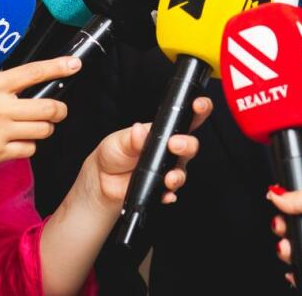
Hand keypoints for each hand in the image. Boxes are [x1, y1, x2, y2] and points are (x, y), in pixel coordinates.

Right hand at [0, 56, 81, 174]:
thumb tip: (17, 90)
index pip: (33, 72)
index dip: (58, 67)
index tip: (74, 65)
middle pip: (49, 107)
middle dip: (59, 110)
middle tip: (57, 111)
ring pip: (43, 130)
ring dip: (44, 130)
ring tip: (32, 129)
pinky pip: (28, 150)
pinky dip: (27, 148)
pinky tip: (16, 144)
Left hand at [68, 96, 211, 213]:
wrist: (103, 180)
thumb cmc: (114, 153)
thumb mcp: (119, 140)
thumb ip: (132, 138)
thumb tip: (139, 130)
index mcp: (163, 131)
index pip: (186, 117)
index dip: (198, 109)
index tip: (198, 106)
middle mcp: (170, 150)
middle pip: (190, 145)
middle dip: (188, 144)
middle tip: (175, 145)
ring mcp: (167, 169)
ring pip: (182, 171)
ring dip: (178, 175)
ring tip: (169, 177)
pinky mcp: (162, 188)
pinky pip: (171, 192)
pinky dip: (169, 194)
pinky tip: (165, 194)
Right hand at [269, 174, 301, 286]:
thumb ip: (299, 196)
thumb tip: (277, 195)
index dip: (290, 197)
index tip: (277, 197)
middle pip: (300, 224)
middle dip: (284, 225)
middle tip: (281, 224)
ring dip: (288, 248)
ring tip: (286, 245)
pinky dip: (301, 274)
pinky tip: (294, 268)